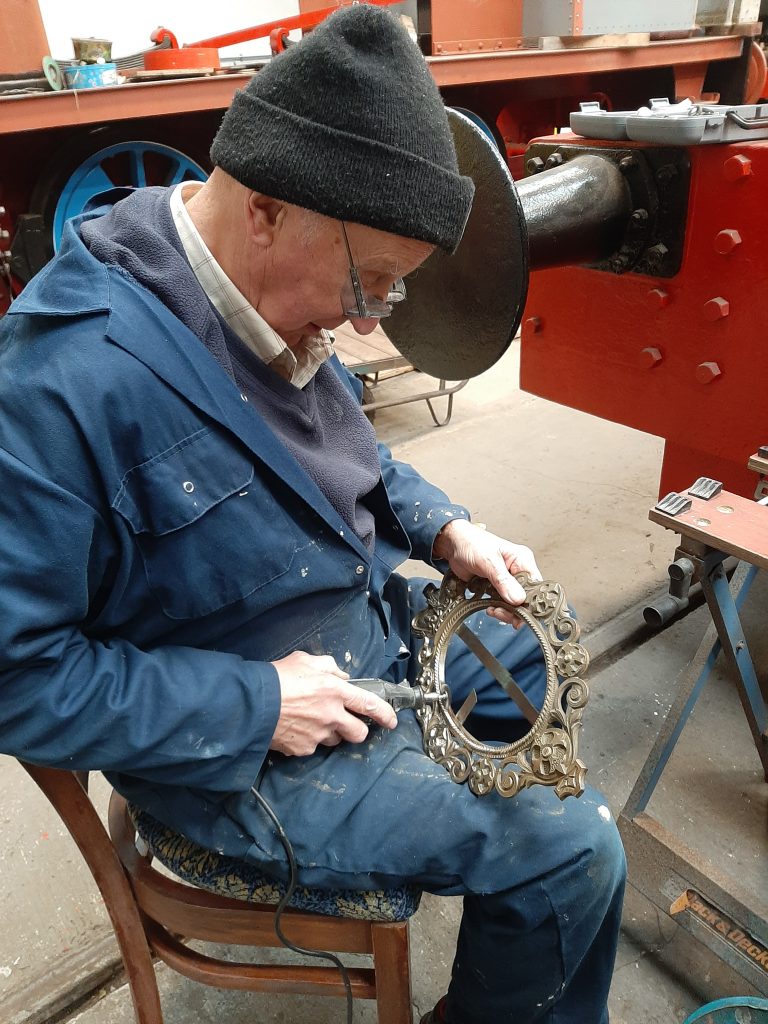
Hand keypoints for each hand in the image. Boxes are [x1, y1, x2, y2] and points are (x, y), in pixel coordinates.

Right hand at [269, 651, 397, 756]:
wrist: (251, 703)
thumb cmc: (278, 678)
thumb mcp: (305, 660)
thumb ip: (329, 667)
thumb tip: (341, 676)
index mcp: (335, 691)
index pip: (370, 705)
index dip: (385, 714)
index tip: (391, 721)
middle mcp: (331, 716)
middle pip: (358, 733)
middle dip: (357, 730)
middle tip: (348, 724)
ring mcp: (317, 735)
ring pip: (335, 741)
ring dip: (330, 734)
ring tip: (311, 722)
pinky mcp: (302, 749)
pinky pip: (312, 747)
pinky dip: (307, 740)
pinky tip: (294, 729)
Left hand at [433, 519, 541, 625]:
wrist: (453, 544)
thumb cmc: (471, 543)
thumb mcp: (488, 561)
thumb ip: (503, 580)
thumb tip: (518, 599)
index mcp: (522, 560)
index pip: (535, 586)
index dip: (529, 601)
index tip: (518, 612)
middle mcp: (517, 571)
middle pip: (525, 598)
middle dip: (514, 609)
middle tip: (501, 612)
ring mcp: (507, 581)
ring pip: (514, 604)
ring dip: (505, 611)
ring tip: (493, 610)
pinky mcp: (496, 587)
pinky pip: (502, 603)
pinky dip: (497, 609)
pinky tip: (489, 608)